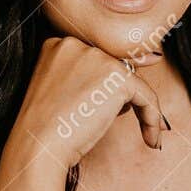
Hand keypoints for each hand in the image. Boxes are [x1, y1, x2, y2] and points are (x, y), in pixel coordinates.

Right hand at [7, 36, 165, 174]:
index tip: (110, 110)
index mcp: (57, 45)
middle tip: (106, 123)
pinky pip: (148, 97)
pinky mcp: (117, 77)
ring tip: (137, 133)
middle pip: (115, 68)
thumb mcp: (66, 93)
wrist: (38, 147)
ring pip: (133, 82)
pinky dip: (153, 119)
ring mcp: (96, 57)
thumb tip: (150, 61)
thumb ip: (97, 77)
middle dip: (116, 96)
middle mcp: (76, 43)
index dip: (103, 89)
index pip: (96, 62)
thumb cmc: (48, 130)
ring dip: (139, 109)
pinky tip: (151, 139)